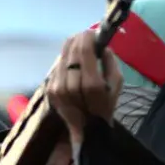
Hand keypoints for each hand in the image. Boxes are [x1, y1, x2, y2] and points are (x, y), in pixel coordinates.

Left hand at [47, 32, 122, 147]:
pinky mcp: (49, 91)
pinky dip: (64, 59)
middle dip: (79, 40)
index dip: (87, 38)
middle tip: (85, 35)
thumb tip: (102, 45)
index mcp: (91, 86)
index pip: (84, 52)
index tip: (92, 32)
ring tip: (78, 42)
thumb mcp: (116, 85)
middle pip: (72, 53)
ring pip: (61, 58)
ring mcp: (57, 90)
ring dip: (70, 47)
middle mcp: (70, 87)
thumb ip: (110, 63)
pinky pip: (56, 68)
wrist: (87, 132)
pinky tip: (70, 57)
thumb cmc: (105, 106)